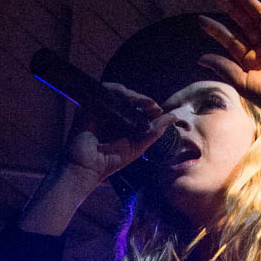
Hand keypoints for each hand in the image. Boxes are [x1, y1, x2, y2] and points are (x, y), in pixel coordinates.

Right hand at [58, 84, 175, 185]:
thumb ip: (155, 132)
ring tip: (145, 103)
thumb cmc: (109, 161)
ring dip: (133, 96)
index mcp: (121, 123)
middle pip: (128, 99)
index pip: (137, 108)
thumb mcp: (138, 146)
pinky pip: (104, 92)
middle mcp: (110, 114)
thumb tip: (173, 117)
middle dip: (143, 100)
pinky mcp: (89, 105)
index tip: (159, 110)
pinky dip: (118, 93)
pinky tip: (130, 100)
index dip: (148, 107)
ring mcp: (99, 109)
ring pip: (118, 93)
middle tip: (154, 106)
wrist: (87, 168)